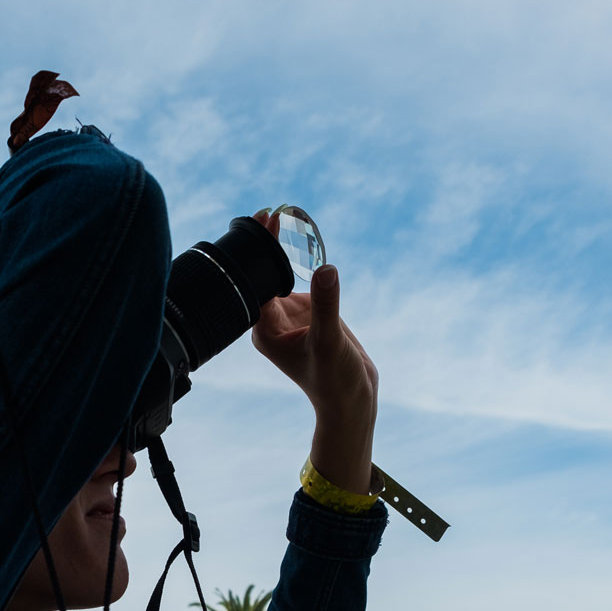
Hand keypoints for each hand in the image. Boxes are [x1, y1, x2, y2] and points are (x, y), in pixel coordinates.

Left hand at [249, 212, 378, 494]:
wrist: (353, 400)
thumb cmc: (335, 380)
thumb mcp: (330, 341)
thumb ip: (327, 305)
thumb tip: (326, 269)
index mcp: (265, 329)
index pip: (257, 279)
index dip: (261, 248)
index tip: (266, 219)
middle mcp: (273, 321)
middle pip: (265, 274)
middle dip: (267, 244)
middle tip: (272, 210)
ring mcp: (291, 317)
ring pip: (283, 276)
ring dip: (284, 250)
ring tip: (285, 216)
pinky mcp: (311, 314)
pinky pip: (303, 281)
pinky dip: (303, 263)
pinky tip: (304, 239)